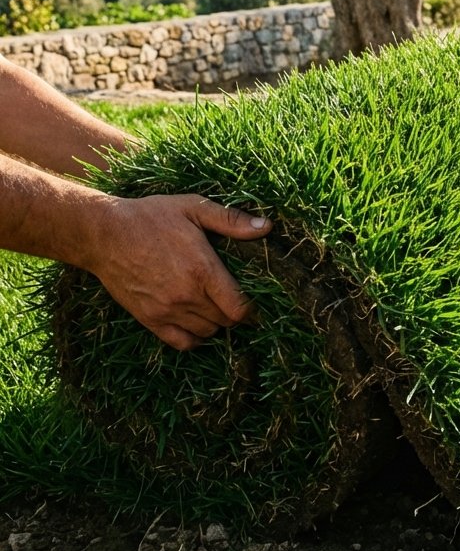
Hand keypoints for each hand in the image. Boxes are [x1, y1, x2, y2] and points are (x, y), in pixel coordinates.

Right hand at [83, 194, 271, 350]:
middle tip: (233, 300)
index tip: (254, 303)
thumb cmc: (151, 217)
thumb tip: (266, 227)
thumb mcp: (194, 208)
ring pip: (206, 333)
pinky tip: (196, 323)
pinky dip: (194, 338)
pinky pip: (181, 343)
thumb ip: (231, 220)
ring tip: (214, 308)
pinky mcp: (148, 319)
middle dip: (235, 313)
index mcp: (203, 270)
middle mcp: (186, 295)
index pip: (239, 307)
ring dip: (215, 324)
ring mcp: (166, 310)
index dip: (252, 309)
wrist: (103, 233)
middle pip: (225, 321)